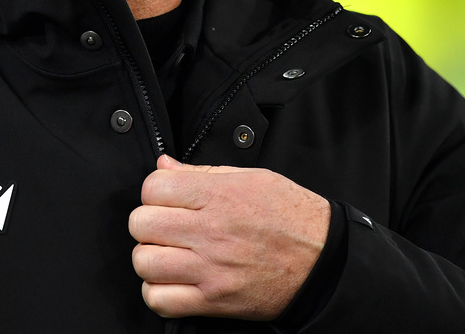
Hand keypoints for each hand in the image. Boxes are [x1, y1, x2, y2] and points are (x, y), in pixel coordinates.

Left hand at [128, 154, 329, 319]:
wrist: (323, 261)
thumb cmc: (291, 216)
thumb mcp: (252, 178)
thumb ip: (202, 171)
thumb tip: (164, 164)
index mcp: (219, 195)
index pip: (153, 187)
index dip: (153, 191)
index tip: (164, 199)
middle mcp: (211, 231)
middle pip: (141, 223)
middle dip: (147, 223)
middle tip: (163, 226)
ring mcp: (210, 268)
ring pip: (144, 262)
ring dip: (149, 258)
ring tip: (166, 254)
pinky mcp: (214, 300)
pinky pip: (160, 300)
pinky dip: (156, 292)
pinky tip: (171, 281)